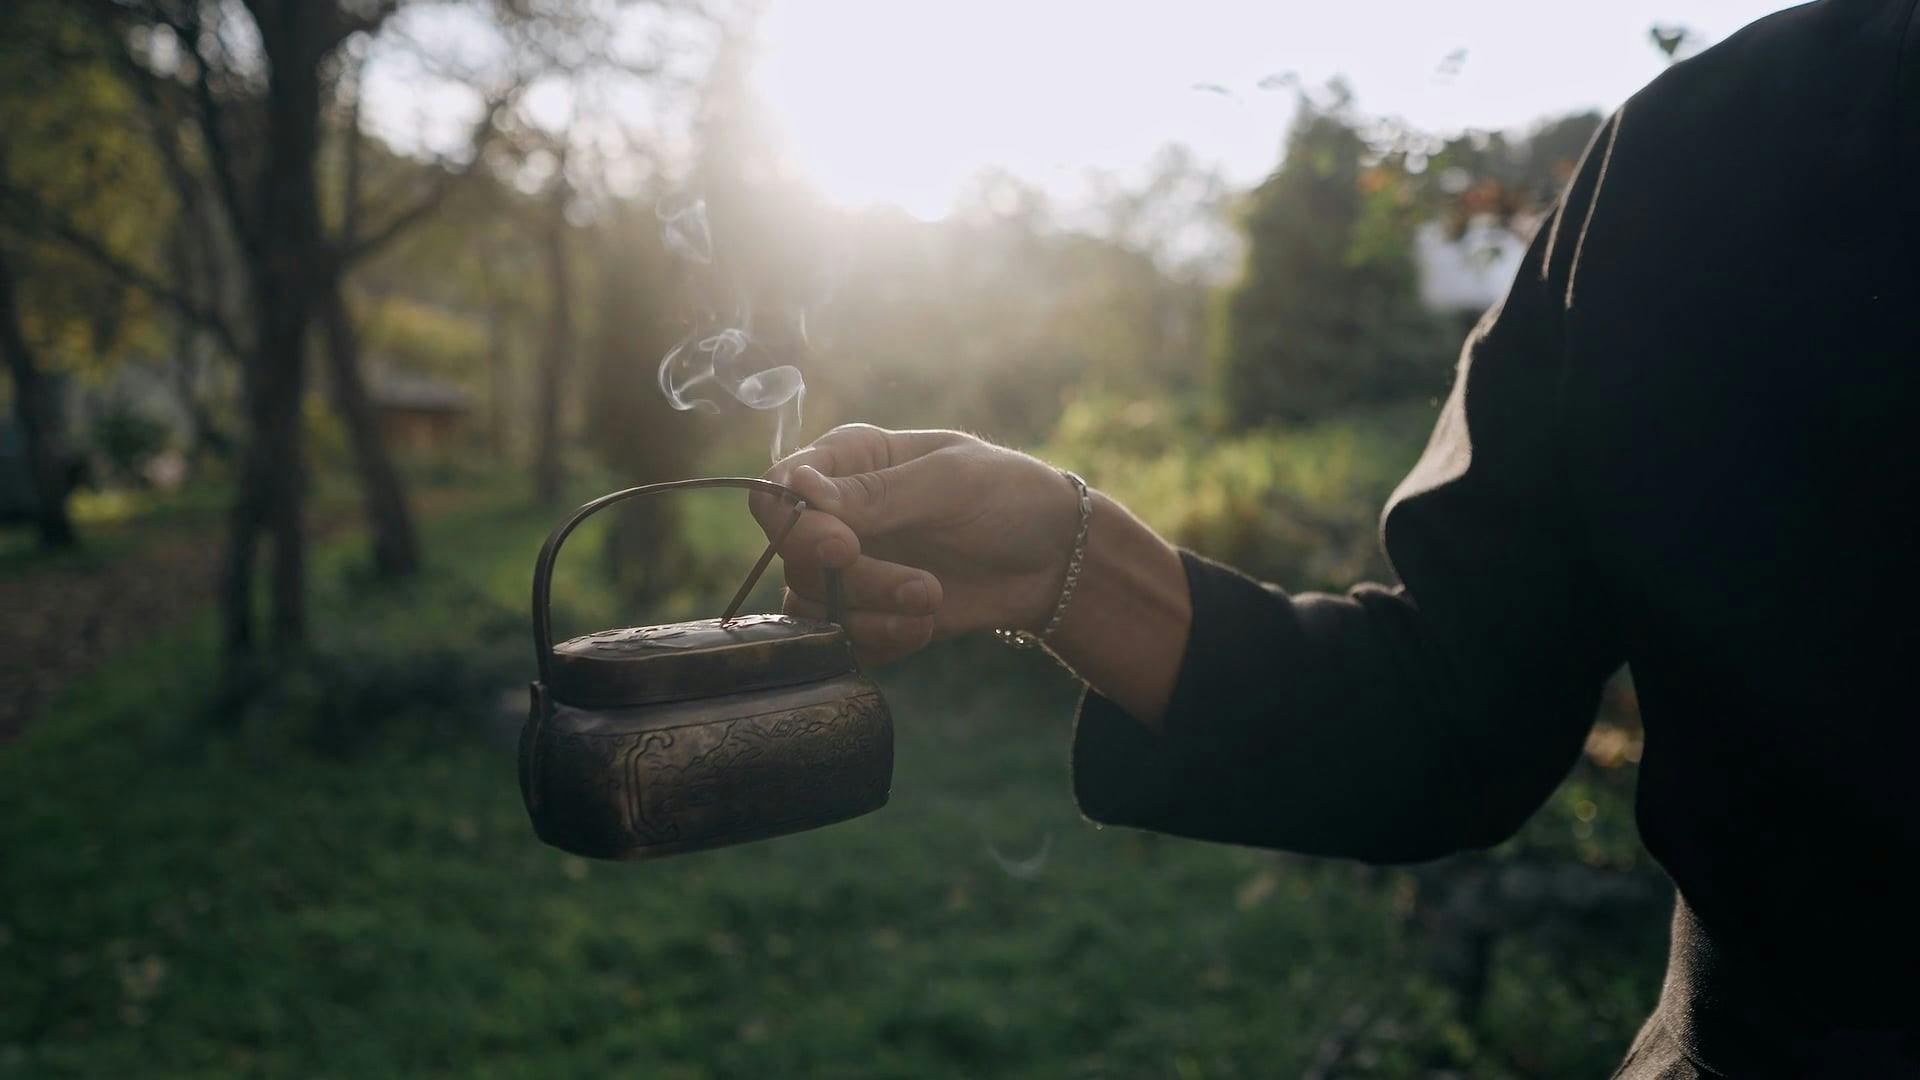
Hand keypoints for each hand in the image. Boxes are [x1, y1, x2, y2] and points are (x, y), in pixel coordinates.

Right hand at [752, 424, 1082, 664]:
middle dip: (857, 580)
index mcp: (848, 458)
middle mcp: (837, 512)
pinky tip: (925, 627)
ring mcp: (850, 566)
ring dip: (872, 614)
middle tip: (922, 586)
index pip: (775, 492)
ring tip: (932, 600)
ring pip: (812, 606)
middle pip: (793, 558)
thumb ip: (875, 494)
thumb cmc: (1009, 496)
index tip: (843, 549)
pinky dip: (880, 640)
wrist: (1055, 560)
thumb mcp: (950, 483)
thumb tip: (800, 491)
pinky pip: (840, 640)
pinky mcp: (867, 612)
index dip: (796, 527)